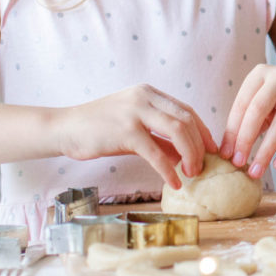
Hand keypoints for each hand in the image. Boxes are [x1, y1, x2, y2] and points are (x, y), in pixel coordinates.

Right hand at [51, 84, 217, 188]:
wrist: (63, 129)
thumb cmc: (98, 129)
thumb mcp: (133, 127)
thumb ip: (159, 138)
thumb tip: (184, 156)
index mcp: (148, 93)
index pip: (186, 109)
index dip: (202, 131)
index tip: (212, 149)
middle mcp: (144, 97)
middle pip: (186, 119)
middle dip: (200, 145)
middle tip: (204, 166)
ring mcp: (135, 112)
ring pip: (178, 131)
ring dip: (190, 154)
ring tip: (193, 173)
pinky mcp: (125, 131)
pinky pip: (156, 152)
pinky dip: (168, 169)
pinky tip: (174, 182)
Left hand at [220, 65, 275, 178]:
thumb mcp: (264, 103)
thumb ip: (246, 121)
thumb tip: (228, 152)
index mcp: (260, 73)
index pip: (242, 104)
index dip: (232, 131)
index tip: (225, 154)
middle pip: (258, 111)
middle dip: (245, 139)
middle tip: (238, 163)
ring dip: (266, 151)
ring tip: (256, 171)